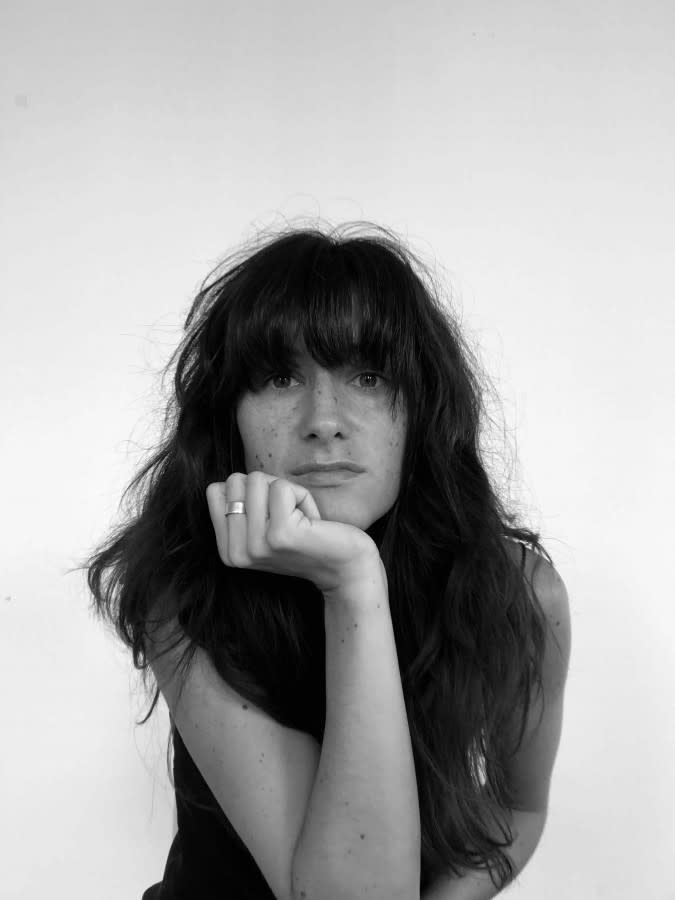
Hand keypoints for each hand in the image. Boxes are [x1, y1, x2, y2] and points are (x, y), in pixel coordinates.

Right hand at [206, 471, 381, 594]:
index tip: (271, 516)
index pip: (216, 490)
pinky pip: (281, 487)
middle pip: (235, 481)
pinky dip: (301, 495)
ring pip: (256, 480)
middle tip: (288, 516)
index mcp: (228, 551)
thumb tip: (229, 483)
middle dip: (266, 489)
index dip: (249, 492)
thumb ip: (240, 506)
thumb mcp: (263, 527)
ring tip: (299, 519)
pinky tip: (310, 521)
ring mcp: (256, 546)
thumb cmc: (306, 536)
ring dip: (286, 492)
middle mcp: (236, 553)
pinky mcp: (280, 535)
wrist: (344, 566)